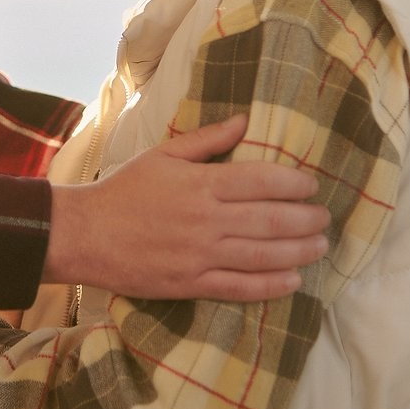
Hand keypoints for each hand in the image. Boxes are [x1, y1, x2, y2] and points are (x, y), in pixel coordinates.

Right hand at [43, 114, 328, 302]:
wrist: (85, 234)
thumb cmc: (123, 190)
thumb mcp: (162, 155)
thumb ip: (207, 140)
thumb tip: (245, 121)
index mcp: (201, 184)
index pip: (262, 180)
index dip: (295, 183)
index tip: (312, 185)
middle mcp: (206, 220)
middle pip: (271, 219)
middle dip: (306, 219)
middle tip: (325, 218)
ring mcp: (200, 255)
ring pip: (263, 254)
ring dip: (299, 251)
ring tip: (320, 246)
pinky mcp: (191, 284)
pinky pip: (240, 287)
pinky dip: (271, 285)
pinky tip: (293, 279)